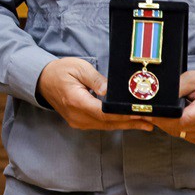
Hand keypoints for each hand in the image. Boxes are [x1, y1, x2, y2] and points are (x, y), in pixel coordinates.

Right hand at [37, 57, 153, 131]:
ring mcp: (77, 122)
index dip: (123, 114)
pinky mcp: (80, 122)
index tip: (139, 113)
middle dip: (130, 122)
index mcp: (76, 101)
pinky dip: (116, 124)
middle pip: (108, 123)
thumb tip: (110, 90)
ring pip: (106, 126)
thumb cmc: (60, 71)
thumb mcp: (78, 67)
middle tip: (151, 120)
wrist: (43, 81)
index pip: (104, 112)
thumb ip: (96, 79)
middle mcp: (77, 116)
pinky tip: (129, 122)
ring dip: (126, 125)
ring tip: (146, 123)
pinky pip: (101, 125)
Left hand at [151, 69, 194, 145]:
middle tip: (147, 112)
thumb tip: (160, 97)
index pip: (183, 120)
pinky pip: (184, 136)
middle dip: (160, 120)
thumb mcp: (193, 78)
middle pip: (178, 128)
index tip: (150, 112)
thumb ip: (177, 87)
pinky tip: (171, 118)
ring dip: (166, 125)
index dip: (164, 117)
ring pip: (178, 133)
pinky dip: (174, 128)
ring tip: (160, 112)